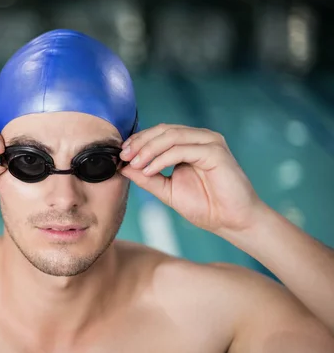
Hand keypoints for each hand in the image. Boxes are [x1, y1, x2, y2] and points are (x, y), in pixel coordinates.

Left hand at [119, 124, 265, 233]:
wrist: (232, 222)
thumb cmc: (206, 206)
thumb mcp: (167, 191)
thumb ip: (147, 178)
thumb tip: (124, 167)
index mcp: (190, 144)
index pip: (159, 133)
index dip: (138, 141)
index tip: (120, 155)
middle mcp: (200, 138)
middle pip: (163, 130)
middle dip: (140, 142)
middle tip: (124, 156)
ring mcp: (210, 142)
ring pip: (171, 136)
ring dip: (148, 149)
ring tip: (134, 164)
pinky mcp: (216, 151)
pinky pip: (182, 150)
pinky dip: (162, 159)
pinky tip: (150, 170)